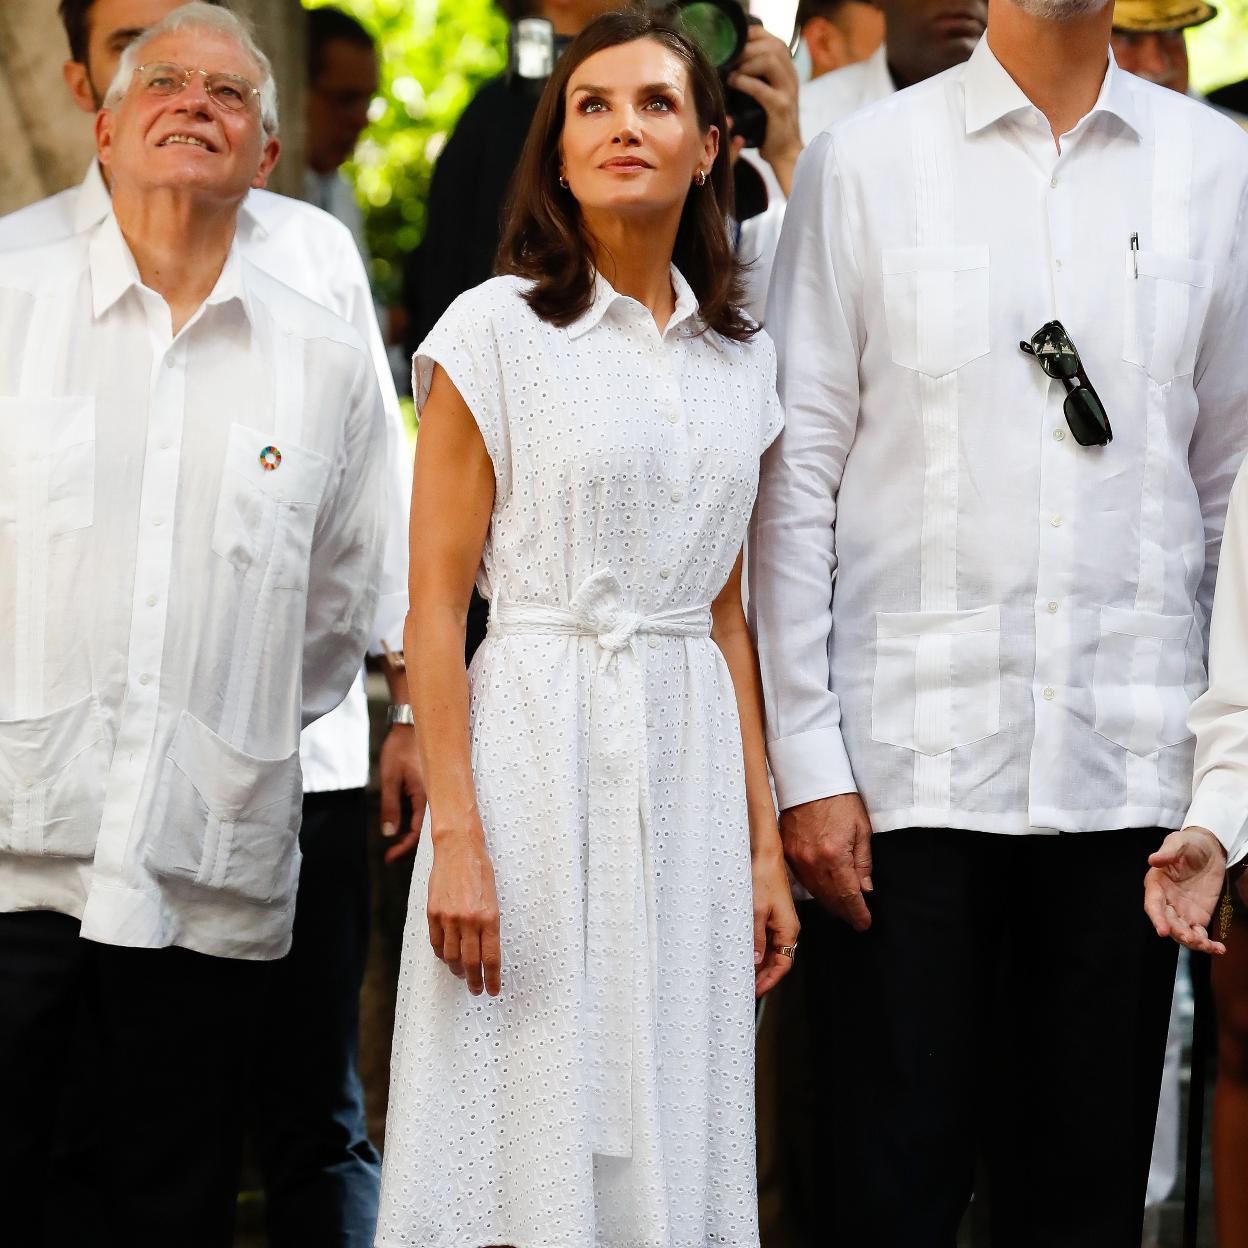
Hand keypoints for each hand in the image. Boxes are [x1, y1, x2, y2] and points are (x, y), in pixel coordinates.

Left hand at [378, 724, 426, 864]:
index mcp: (427, 796)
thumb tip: (389, 832)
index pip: (417, 832)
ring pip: (427, 820)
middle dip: (409, 845)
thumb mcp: (390, 777)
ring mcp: (435, 791)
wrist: (412, 723)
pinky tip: (406, 823)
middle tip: (392, 856)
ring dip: (412, 834)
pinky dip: (416, 820)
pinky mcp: (433, 786)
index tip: (389, 858)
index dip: (403, 848)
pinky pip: (427, 809)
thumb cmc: (401, 747)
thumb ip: (390, 806)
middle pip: (426, 830)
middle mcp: (436, 796)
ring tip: (397, 844)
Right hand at [427, 824, 501, 995]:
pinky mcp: (433, 912)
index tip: (493, 990)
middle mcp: (469, 920)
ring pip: (451, 956)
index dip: (492, 978)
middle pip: (471, 962)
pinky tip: (447, 957)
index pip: (491, 957)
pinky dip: (441, 954)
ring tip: (462, 974)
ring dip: (457, 969)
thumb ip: (489, 924)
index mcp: (490, 916)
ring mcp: (449, 917)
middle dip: (475, 981)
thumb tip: (486, 950)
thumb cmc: (480, 871)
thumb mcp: (494, 898)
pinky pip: (436, 943)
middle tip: (477, 989)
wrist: (458, 848)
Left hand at [727, 26, 802, 194]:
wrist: (785, 152)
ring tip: (732, 72)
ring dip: (746, 62)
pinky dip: (744, 82)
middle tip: (729, 58)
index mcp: (788, 72)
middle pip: (773, 45)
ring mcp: (788, 91)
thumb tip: (731, 61)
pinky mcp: (780, 108)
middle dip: (747, 48)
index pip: (775, 40)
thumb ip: (756, 76)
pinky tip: (733, 83)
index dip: (754, 35)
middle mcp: (791, 77)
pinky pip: (761, 87)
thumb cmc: (769, 125)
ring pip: (770, 59)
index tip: (734, 42)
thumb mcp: (765, 95)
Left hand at [752, 847, 799, 995]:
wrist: (765, 855)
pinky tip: (744, 952)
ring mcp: (780, 922)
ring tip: (742, 973)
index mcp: (788, 930)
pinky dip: (756, 948)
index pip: (783, 965)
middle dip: (763, 975)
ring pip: (771, 951)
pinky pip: (766, 938)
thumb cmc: (763, 878)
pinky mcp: (772, 915)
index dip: (770, 980)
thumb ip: (756, 937)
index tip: (756, 991)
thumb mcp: (756, 910)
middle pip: (777, 960)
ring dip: (759, 963)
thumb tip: (756, 960)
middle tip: (745, 987)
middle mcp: (787, 928)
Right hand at [780, 793, 872, 930]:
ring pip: (815, 892)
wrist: (809, 779)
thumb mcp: (862, 829)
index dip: (858, 914)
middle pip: (830, 899)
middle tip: (856, 919)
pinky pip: (802, 880)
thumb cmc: (839, 799)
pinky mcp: (787, 852)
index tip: (865, 923)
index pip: (849, 896)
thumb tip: (865, 889)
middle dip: (845, 912)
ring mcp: (796, 858)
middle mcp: (813, 862)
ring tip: (843, 908)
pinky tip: (824, 891)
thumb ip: (863, 862)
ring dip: (830, 903)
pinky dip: (815, 889)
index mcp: (835, 855)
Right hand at [1144, 826, 1227, 954]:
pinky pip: (1199, 934)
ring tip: (1210, 946)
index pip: (1153, 905)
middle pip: (1168, 923)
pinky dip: (1208, 944)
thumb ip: (1167, 852)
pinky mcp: (1198, 917)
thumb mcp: (1178, 843)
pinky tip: (1219, 948)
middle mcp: (1166, 901)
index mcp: (1156, 884)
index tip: (1163, 930)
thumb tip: (1152, 859)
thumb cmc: (1189, 844)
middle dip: (1178, 933)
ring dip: (1194, 943)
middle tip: (1192, 939)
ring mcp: (1182, 911)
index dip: (1157, 918)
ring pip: (1183, 933)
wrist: (1209, 850)